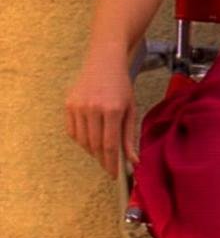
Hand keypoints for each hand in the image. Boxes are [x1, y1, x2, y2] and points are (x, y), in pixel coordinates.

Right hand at [64, 56, 137, 178]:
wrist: (104, 62)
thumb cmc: (121, 86)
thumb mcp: (131, 108)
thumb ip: (130, 136)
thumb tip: (133, 161)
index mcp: (113, 109)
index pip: (110, 145)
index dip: (112, 163)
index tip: (115, 175)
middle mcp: (93, 108)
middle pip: (95, 145)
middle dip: (102, 160)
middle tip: (109, 167)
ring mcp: (78, 106)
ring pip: (83, 141)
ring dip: (92, 151)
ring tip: (102, 153)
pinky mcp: (68, 105)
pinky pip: (73, 132)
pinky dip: (82, 140)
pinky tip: (91, 139)